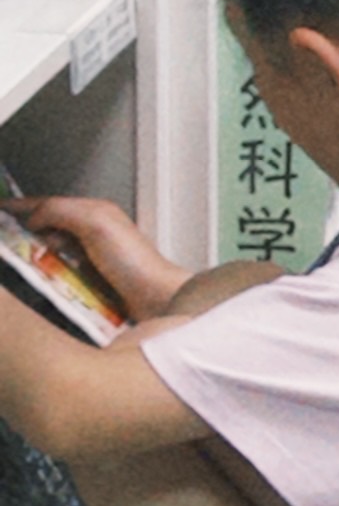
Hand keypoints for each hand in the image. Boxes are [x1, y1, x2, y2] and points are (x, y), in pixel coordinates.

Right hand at [13, 194, 186, 324]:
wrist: (157, 301)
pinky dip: (38, 276)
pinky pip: (52, 276)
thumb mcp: (95, 223)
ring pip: (44, 252)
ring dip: (27, 256)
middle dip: (18, 232)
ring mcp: (85, 260)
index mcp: (91, 213)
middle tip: (3, 243)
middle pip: (41, 228)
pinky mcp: (84, 284)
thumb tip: (31, 217)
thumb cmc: (134, 261)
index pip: (44, 204)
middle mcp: (87, 234)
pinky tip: (27, 283)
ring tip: (9, 261)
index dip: (17, 207)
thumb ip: (61, 211)